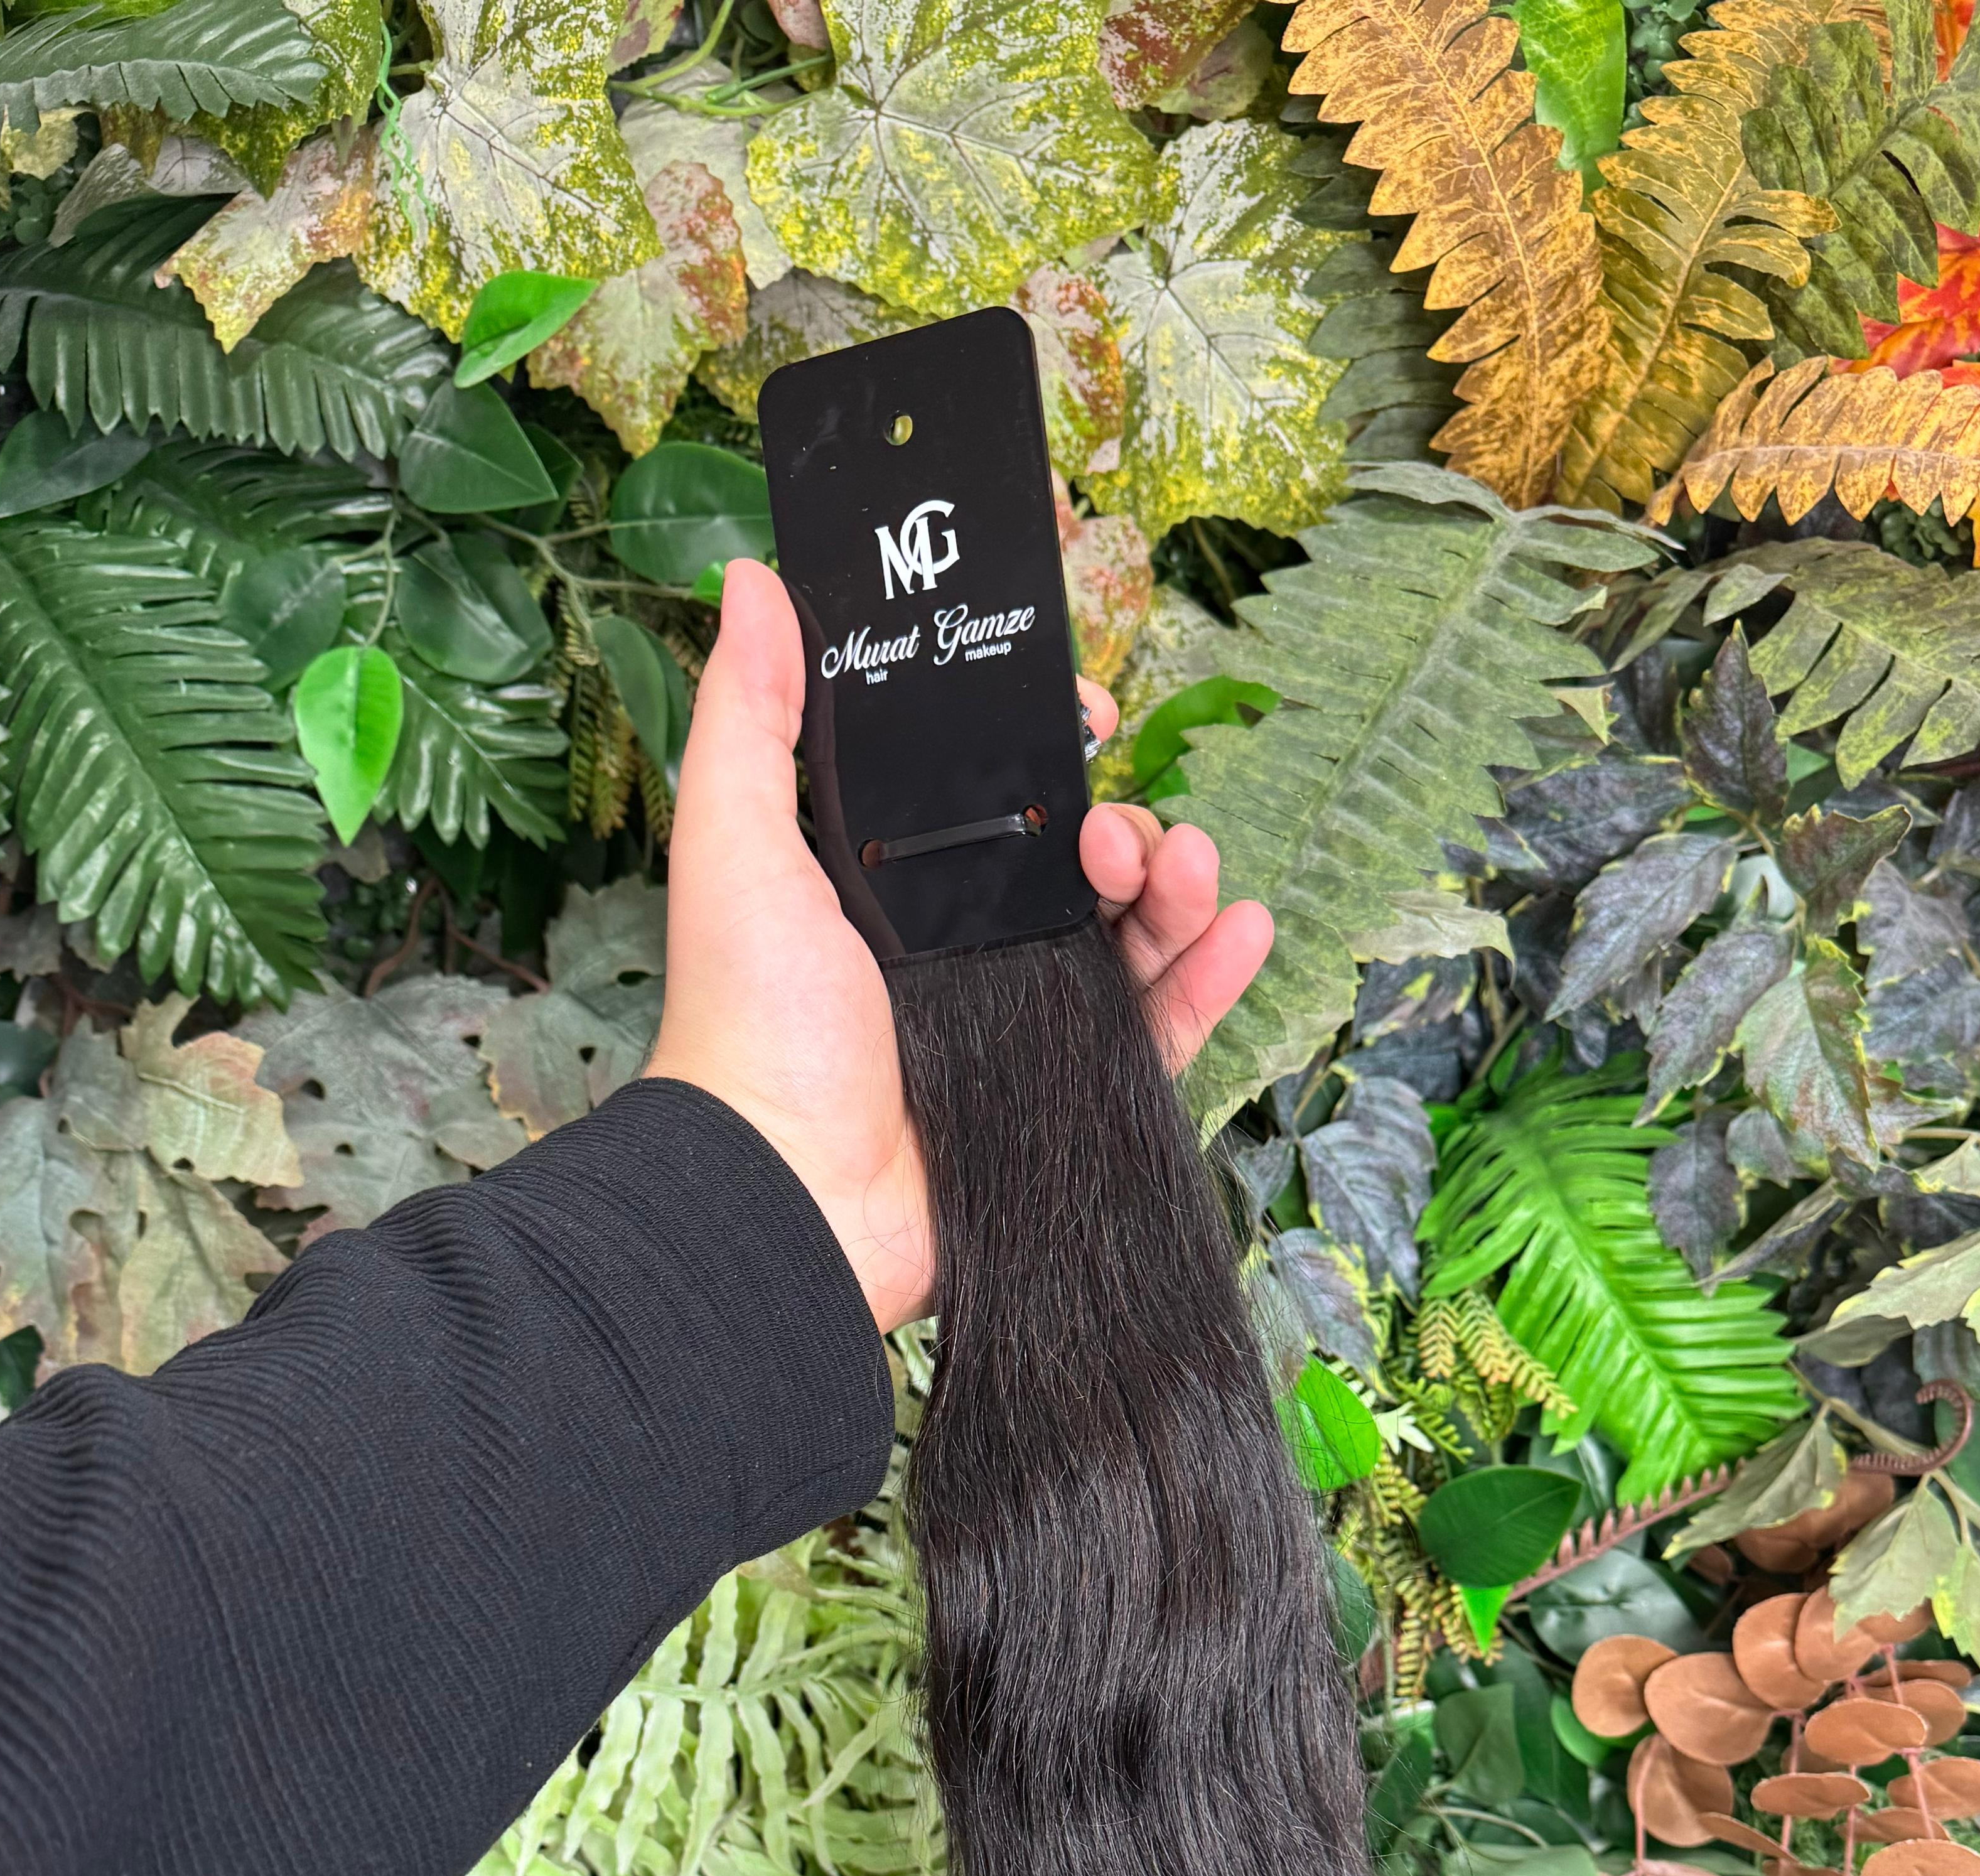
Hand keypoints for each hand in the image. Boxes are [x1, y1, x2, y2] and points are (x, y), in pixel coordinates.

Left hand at [646, 556, 1272, 1332]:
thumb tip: (759, 579)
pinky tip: (1242, 927)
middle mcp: (967, 949)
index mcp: (900, 884)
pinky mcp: (1072, 1097)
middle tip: (1110, 834)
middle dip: (1122, 823)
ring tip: (1184, 868)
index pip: (997, 792)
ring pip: (1135, 934)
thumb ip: (752, 713)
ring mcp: (1025, 1024)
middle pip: (1082, 859)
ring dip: (1178, 883)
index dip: (1048, 747)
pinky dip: (1214, 975)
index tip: (1082, 716)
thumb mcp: (737, 843)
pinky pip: (1164, 1029)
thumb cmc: (752, 1024)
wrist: (790, 1192)